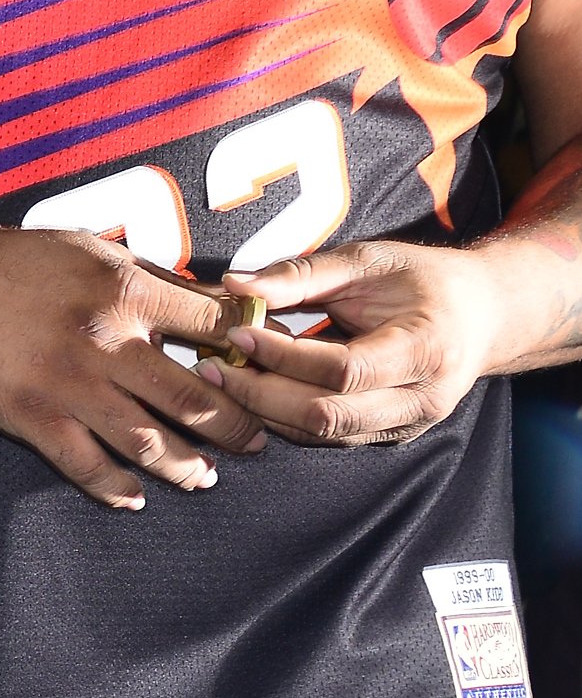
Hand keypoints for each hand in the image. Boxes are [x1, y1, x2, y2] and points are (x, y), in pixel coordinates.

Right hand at [0, 225, 264, 511]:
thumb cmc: (10, 263)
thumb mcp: (87, 251)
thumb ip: (145, 279)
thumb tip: (204, 301)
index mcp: (124, 291)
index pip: (214, 327)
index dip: (250, 352)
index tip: (267, 372)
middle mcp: (104, 341)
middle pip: (194, 396)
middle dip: (235, 426)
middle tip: (256, 442)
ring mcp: (67, 385)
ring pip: (148, 442)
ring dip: (185, 467)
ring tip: (204, 477)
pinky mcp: (31, 417)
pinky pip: (86, 466)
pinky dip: (116, 489)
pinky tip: (134, 498)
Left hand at [212, 241, 516, 444]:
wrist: (483, 315)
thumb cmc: (424, 280)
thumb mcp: (370, 260)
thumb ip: (303, 274)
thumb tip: (236, 285)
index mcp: (426, 349)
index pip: (342, 370)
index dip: (283, 357)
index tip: (237, 334)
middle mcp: (421, 399)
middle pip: (326, 416)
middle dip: (260, 395)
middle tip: (213, 368)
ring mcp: (406, 426)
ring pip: (321, 435)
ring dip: (264, 410)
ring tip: (224, 379)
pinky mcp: (389, 437)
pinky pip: (327, 437)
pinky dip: (284, 417)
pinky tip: (255, 392)